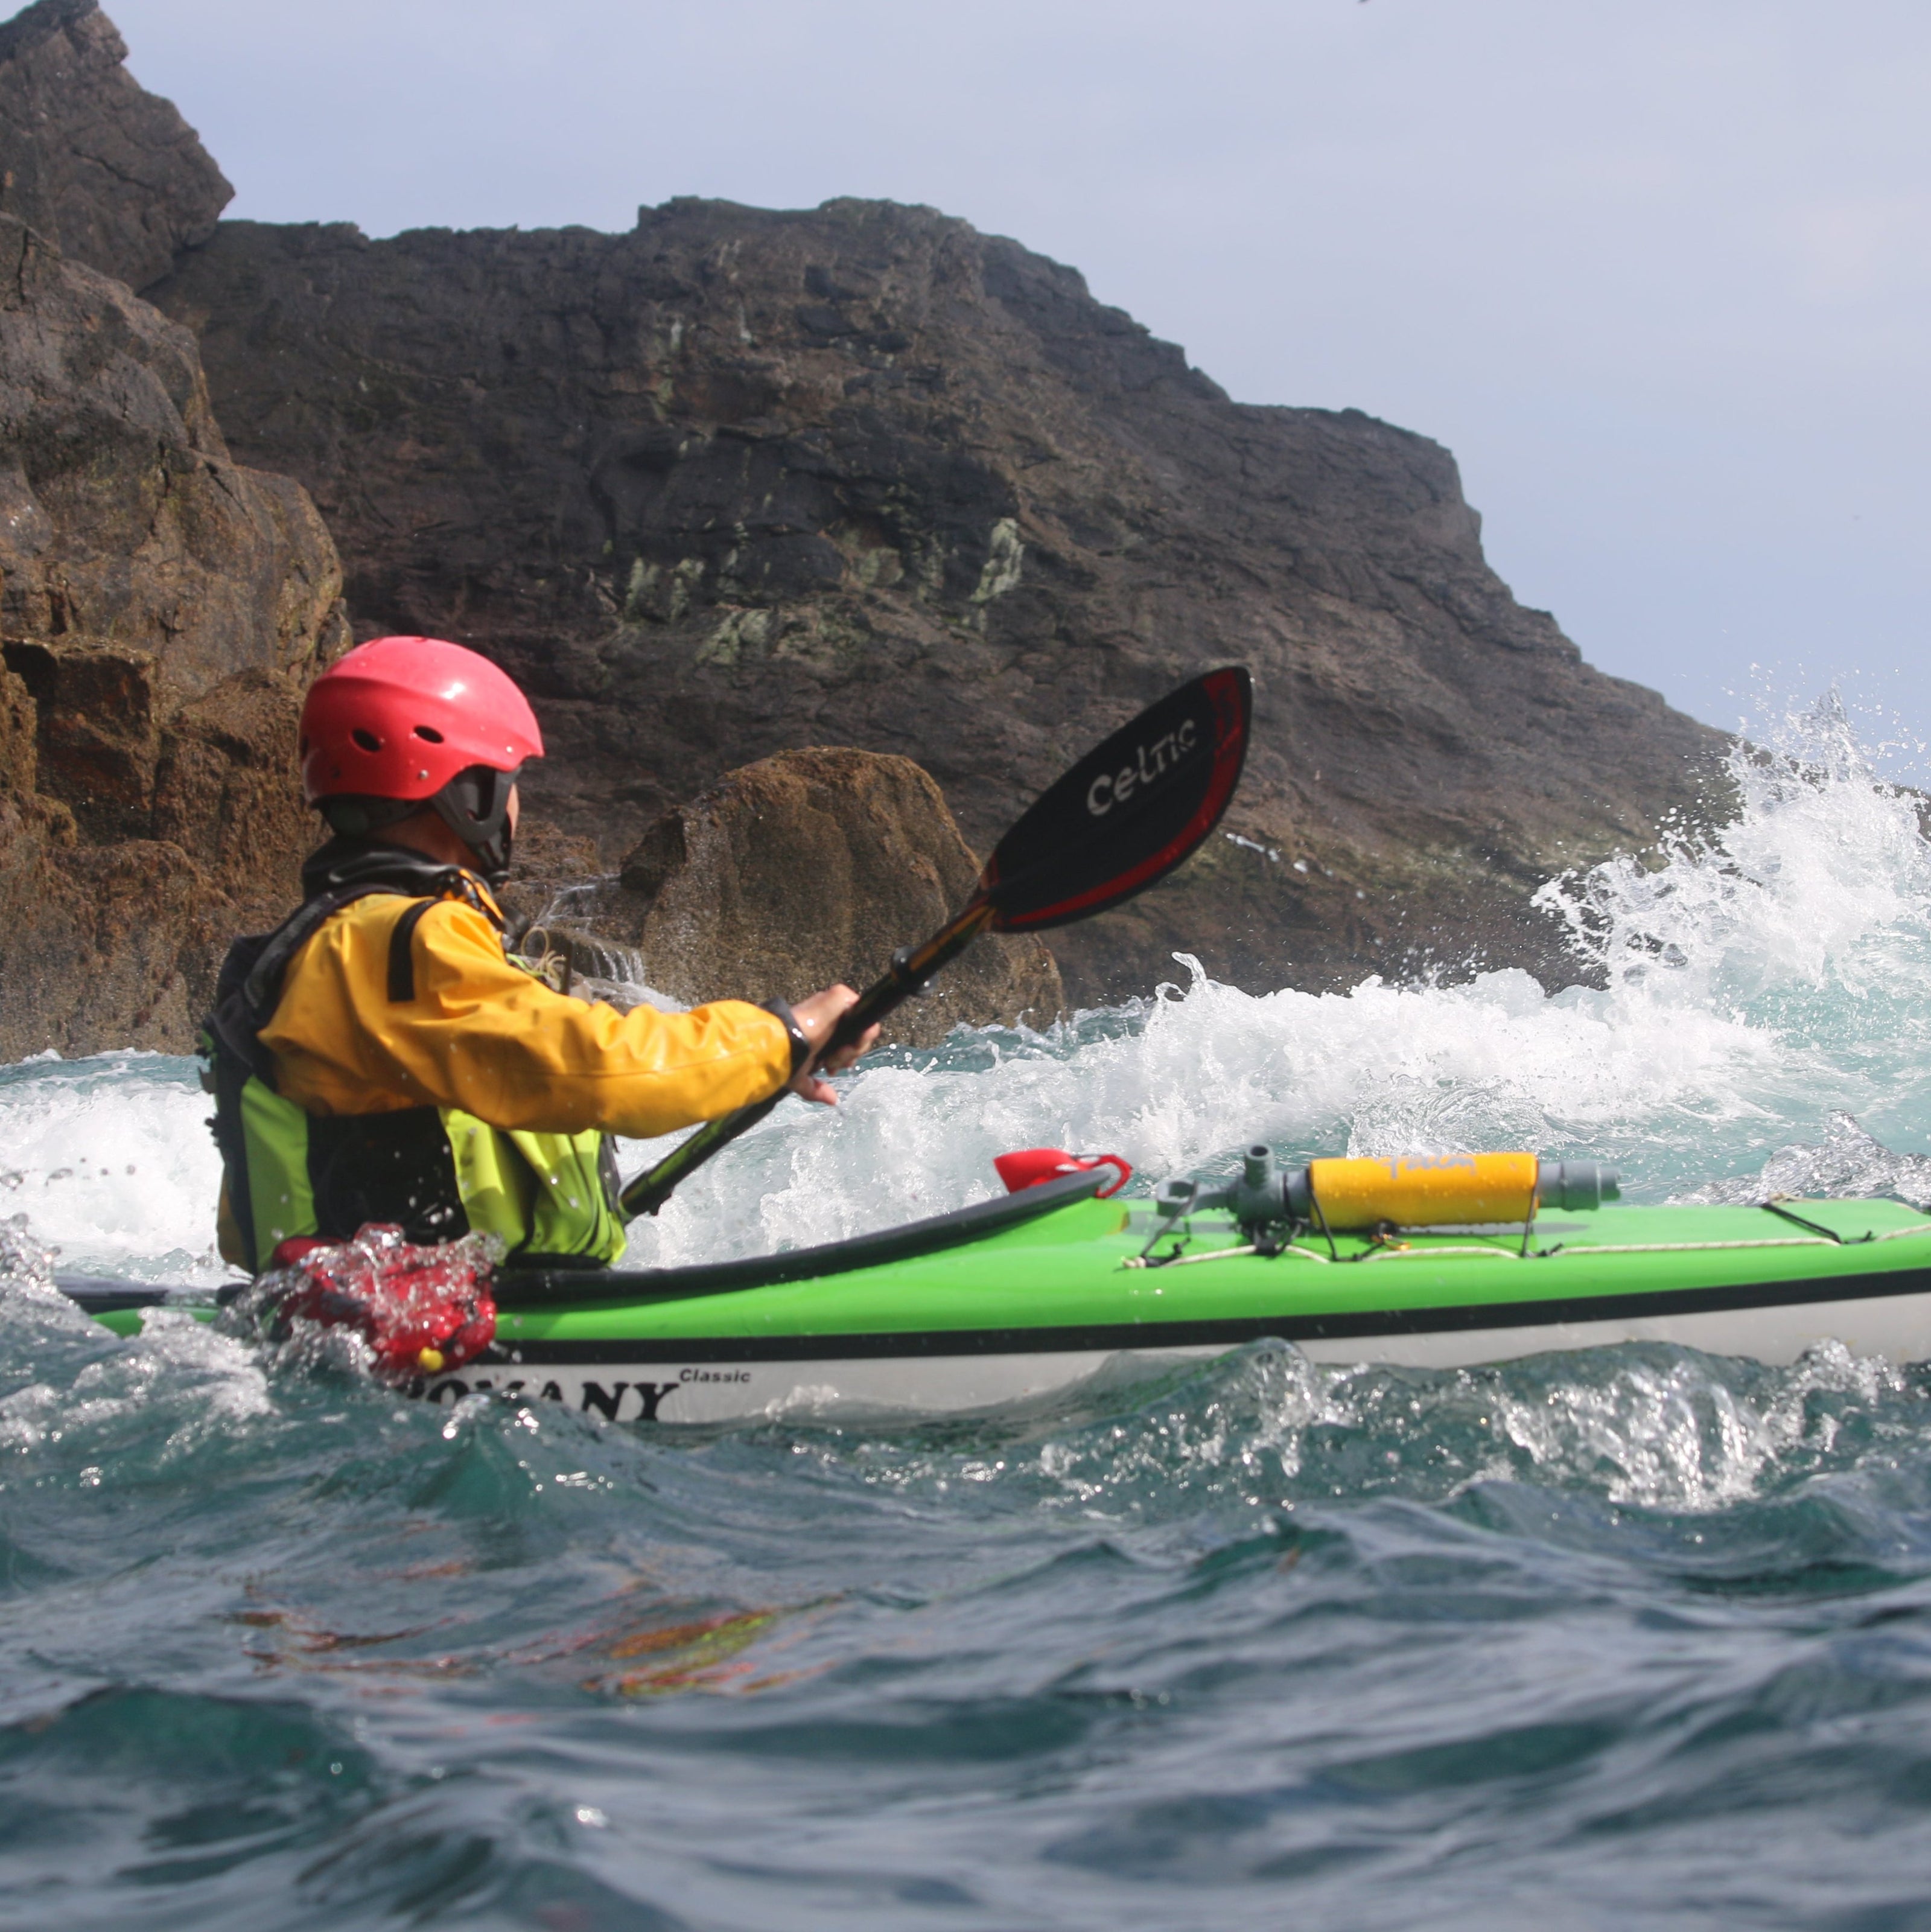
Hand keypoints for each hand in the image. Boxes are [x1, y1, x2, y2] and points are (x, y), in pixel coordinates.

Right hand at [787, 984, 881, 1104]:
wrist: (784, 1043)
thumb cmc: (785, 1059)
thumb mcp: (800, 1078)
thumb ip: (815, 1089)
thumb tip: (833, 1100)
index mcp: (823, 1031)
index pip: (847, 1042)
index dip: (845, 1058)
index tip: (832, 1069)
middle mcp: (831, 1017)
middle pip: (858, 1037)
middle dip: (848, 1056)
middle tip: (831, 1064)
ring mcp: (837, 1006)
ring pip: (864, 1029)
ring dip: (851, 1050)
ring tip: (832, 1057)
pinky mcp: (841, 997)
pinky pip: (865, 1015)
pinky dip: (859, 1035)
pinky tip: (843, 1045)